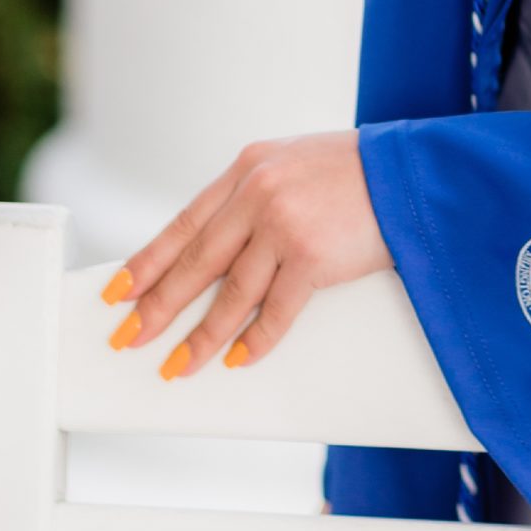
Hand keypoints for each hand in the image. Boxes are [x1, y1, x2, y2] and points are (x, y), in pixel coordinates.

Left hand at [99, 131, 392, 377]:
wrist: (412, 172)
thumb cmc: (358, 173)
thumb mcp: (294, 166)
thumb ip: (254, 198)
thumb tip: (215, 251)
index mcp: (248, 168)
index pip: (184, 223)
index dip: (147, 262)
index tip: (118, 291)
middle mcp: (258, 192)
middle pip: (195, 262)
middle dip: (157, 306)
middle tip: (130, 337)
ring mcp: (284, 223)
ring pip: (229, 294)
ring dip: (200, 336)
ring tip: (177, 365)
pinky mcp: (312, 255)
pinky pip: (274, 311)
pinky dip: (254, 340)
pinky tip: (238, 358)